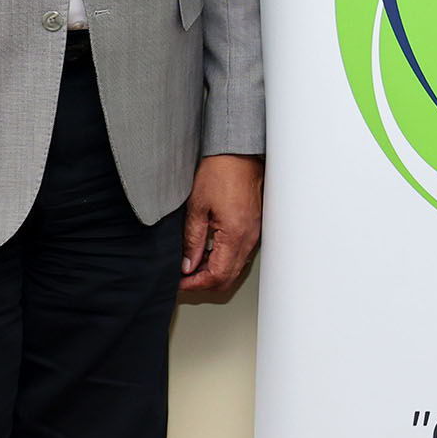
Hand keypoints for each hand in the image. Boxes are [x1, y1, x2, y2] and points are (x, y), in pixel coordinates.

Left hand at [181, 153, 263, 294]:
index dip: (196, 284)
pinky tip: (209, 252)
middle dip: (206, 283)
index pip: (217, 275)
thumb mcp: (196, 207)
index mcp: (235, 235)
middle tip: (185, 278)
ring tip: (193, 264)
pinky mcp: (255, 226)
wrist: (238, 153)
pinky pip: (241, 254)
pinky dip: (224, 260)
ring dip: (215, 271)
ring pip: (236, 268)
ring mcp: (255, 233)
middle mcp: (249, 238)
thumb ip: (192, 240)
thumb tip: (188, 265)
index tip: (181, 283)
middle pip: (229, 277)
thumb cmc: (220, 172)